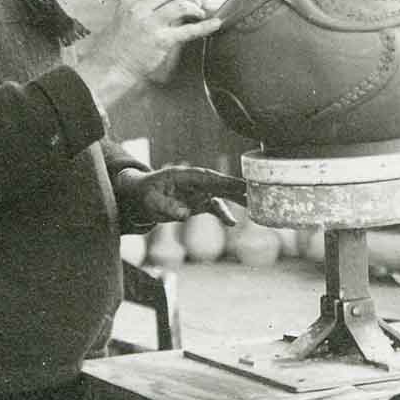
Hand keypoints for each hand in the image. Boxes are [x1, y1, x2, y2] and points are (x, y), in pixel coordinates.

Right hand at [73, 0, 224, 107]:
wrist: (111, 64)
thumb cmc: (121, 41)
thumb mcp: (126, 13)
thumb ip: (144, 0)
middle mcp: (138, 8)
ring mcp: (149, 24)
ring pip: (180, 4)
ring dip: (194, 6)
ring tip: (198, 12)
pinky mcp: (160, 41)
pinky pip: (188, 30)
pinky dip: (205, 26)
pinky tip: (215, 24)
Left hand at [120, 165, 253, 225]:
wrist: (143, 195)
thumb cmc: (147, 193)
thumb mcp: (152, 201)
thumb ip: (168, 207)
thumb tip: (185, 215)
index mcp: (186, 175)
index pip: (209, 178)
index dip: (226, 181)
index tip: (240, 185)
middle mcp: (197, 182)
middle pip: (221, 184)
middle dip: (238, 188)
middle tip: (256, 192)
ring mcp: (200, 192)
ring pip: (222, 194)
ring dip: (237, 199)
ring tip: (254, 206)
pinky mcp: (199, 202)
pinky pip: (215, 207)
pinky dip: (224, 214)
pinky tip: (232, 223)